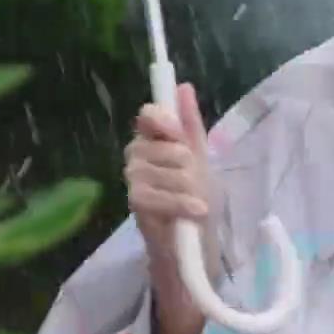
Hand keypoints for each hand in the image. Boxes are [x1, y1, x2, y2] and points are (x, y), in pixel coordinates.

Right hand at [125, 82, 219, 333]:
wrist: (195, 247)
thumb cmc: (197, 200)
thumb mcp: (201, 159)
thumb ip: (191, 125)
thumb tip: (183, 86)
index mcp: (152, 143)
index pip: (149, 116)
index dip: (163, 121)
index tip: (176, 133)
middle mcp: (136, 160)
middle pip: (164, 145)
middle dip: (189, 165)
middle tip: (197, 185)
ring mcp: (133, 185)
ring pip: (164, 170)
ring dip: (189, 188)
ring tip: (197, 203)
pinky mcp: (136, 210)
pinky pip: (155, 196)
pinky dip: (181, 203)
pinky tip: (196, 212)